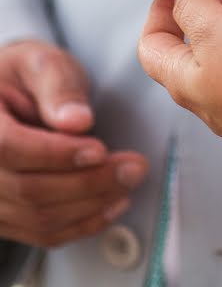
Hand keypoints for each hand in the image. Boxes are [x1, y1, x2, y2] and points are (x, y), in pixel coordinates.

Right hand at [0, 40, 146, 246]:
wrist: (15, 96)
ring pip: (38, 218)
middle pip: (28, 190)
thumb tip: (77, 121)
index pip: (9, 147)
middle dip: (88, 182)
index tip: (99, 149)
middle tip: (133, 168)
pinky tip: (112, 203)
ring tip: (128, 181)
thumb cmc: (28, 75)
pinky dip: (81, 223)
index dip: (57, 154)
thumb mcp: (43, 65)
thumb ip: (59, 88)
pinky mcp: (7, 216)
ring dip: (91, 206)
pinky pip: (41, 233)